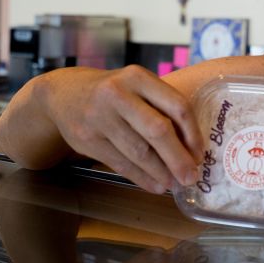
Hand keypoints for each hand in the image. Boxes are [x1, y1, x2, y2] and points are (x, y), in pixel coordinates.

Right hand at [40, 66, 204, 191]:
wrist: (63, 94)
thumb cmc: (112, 92)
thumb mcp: (136, 85)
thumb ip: (160, 106)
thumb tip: (191, 148)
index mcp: (138, 77)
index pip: (176, 106)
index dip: (192, 133)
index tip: (200, 154)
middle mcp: (118, 93)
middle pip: (157, 131)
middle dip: (178, 158)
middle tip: (191, 177)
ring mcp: (99, 117)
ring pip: (139, 151)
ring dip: (161, 172)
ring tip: (175, 184)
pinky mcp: (87, 139)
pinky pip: (121, 164)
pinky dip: (141, 177)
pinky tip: (155, 185)